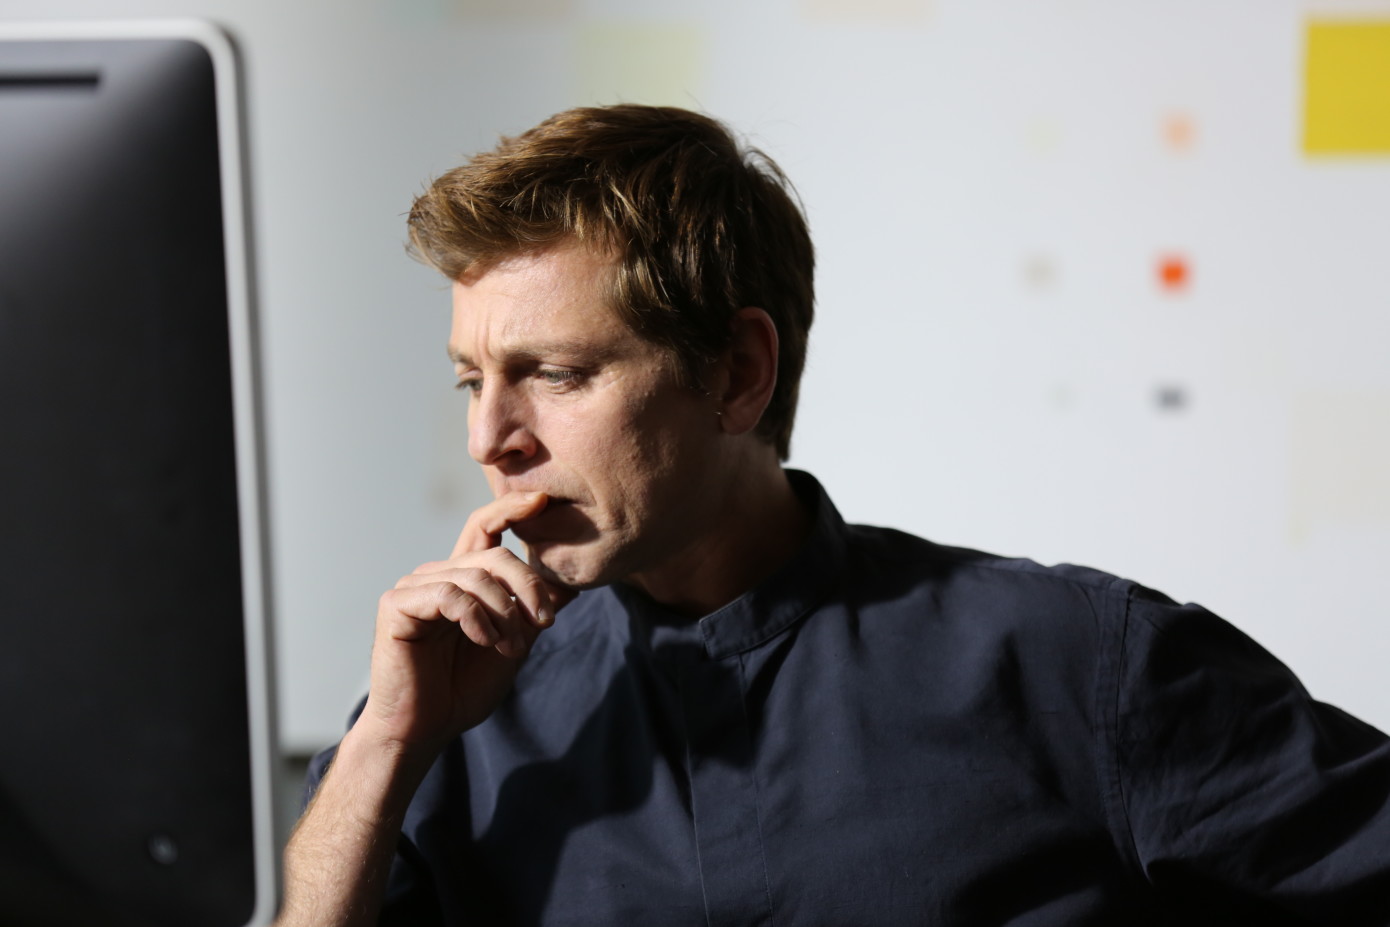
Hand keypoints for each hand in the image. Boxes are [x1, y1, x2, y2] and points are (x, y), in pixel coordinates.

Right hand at [357, 491, 572, 751]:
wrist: (426, 727)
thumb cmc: (464, 688)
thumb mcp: (514, 643)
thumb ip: (534, 610)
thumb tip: (573, 583)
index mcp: (462, 578)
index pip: (485, 527)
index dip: (511, 507)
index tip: (543, 500)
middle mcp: (437, 575)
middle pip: (493, 555)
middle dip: (529, 585)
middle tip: (545, 622)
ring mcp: (414, 587)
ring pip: (475, 576)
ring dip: (505, 613)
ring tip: (512, 647)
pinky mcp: (397, 605)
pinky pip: (450, 595)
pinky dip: (477, 618)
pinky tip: (485, 641)